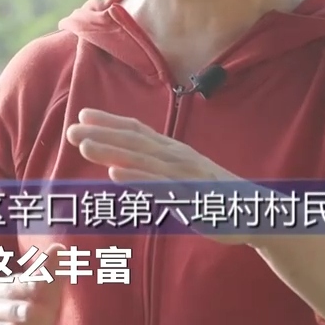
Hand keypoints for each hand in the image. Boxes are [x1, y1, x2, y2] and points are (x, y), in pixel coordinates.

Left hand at [65, 108, 251, 244]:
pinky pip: (158, 185)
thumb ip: (153, 164)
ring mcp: (182, 174)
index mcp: (172, 150)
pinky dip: (136, 177)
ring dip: (112, 150)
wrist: (253, 209)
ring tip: (84, 145)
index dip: (110, 121)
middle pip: (133, 140)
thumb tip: (120, 159)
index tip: (82, 114)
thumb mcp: (181, 171)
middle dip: (101, 133)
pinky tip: (115, 173)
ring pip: (141, 159)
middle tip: (71, 129)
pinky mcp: (189, 195)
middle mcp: (175, 156)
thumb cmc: (211, 190)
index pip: (137, 129)